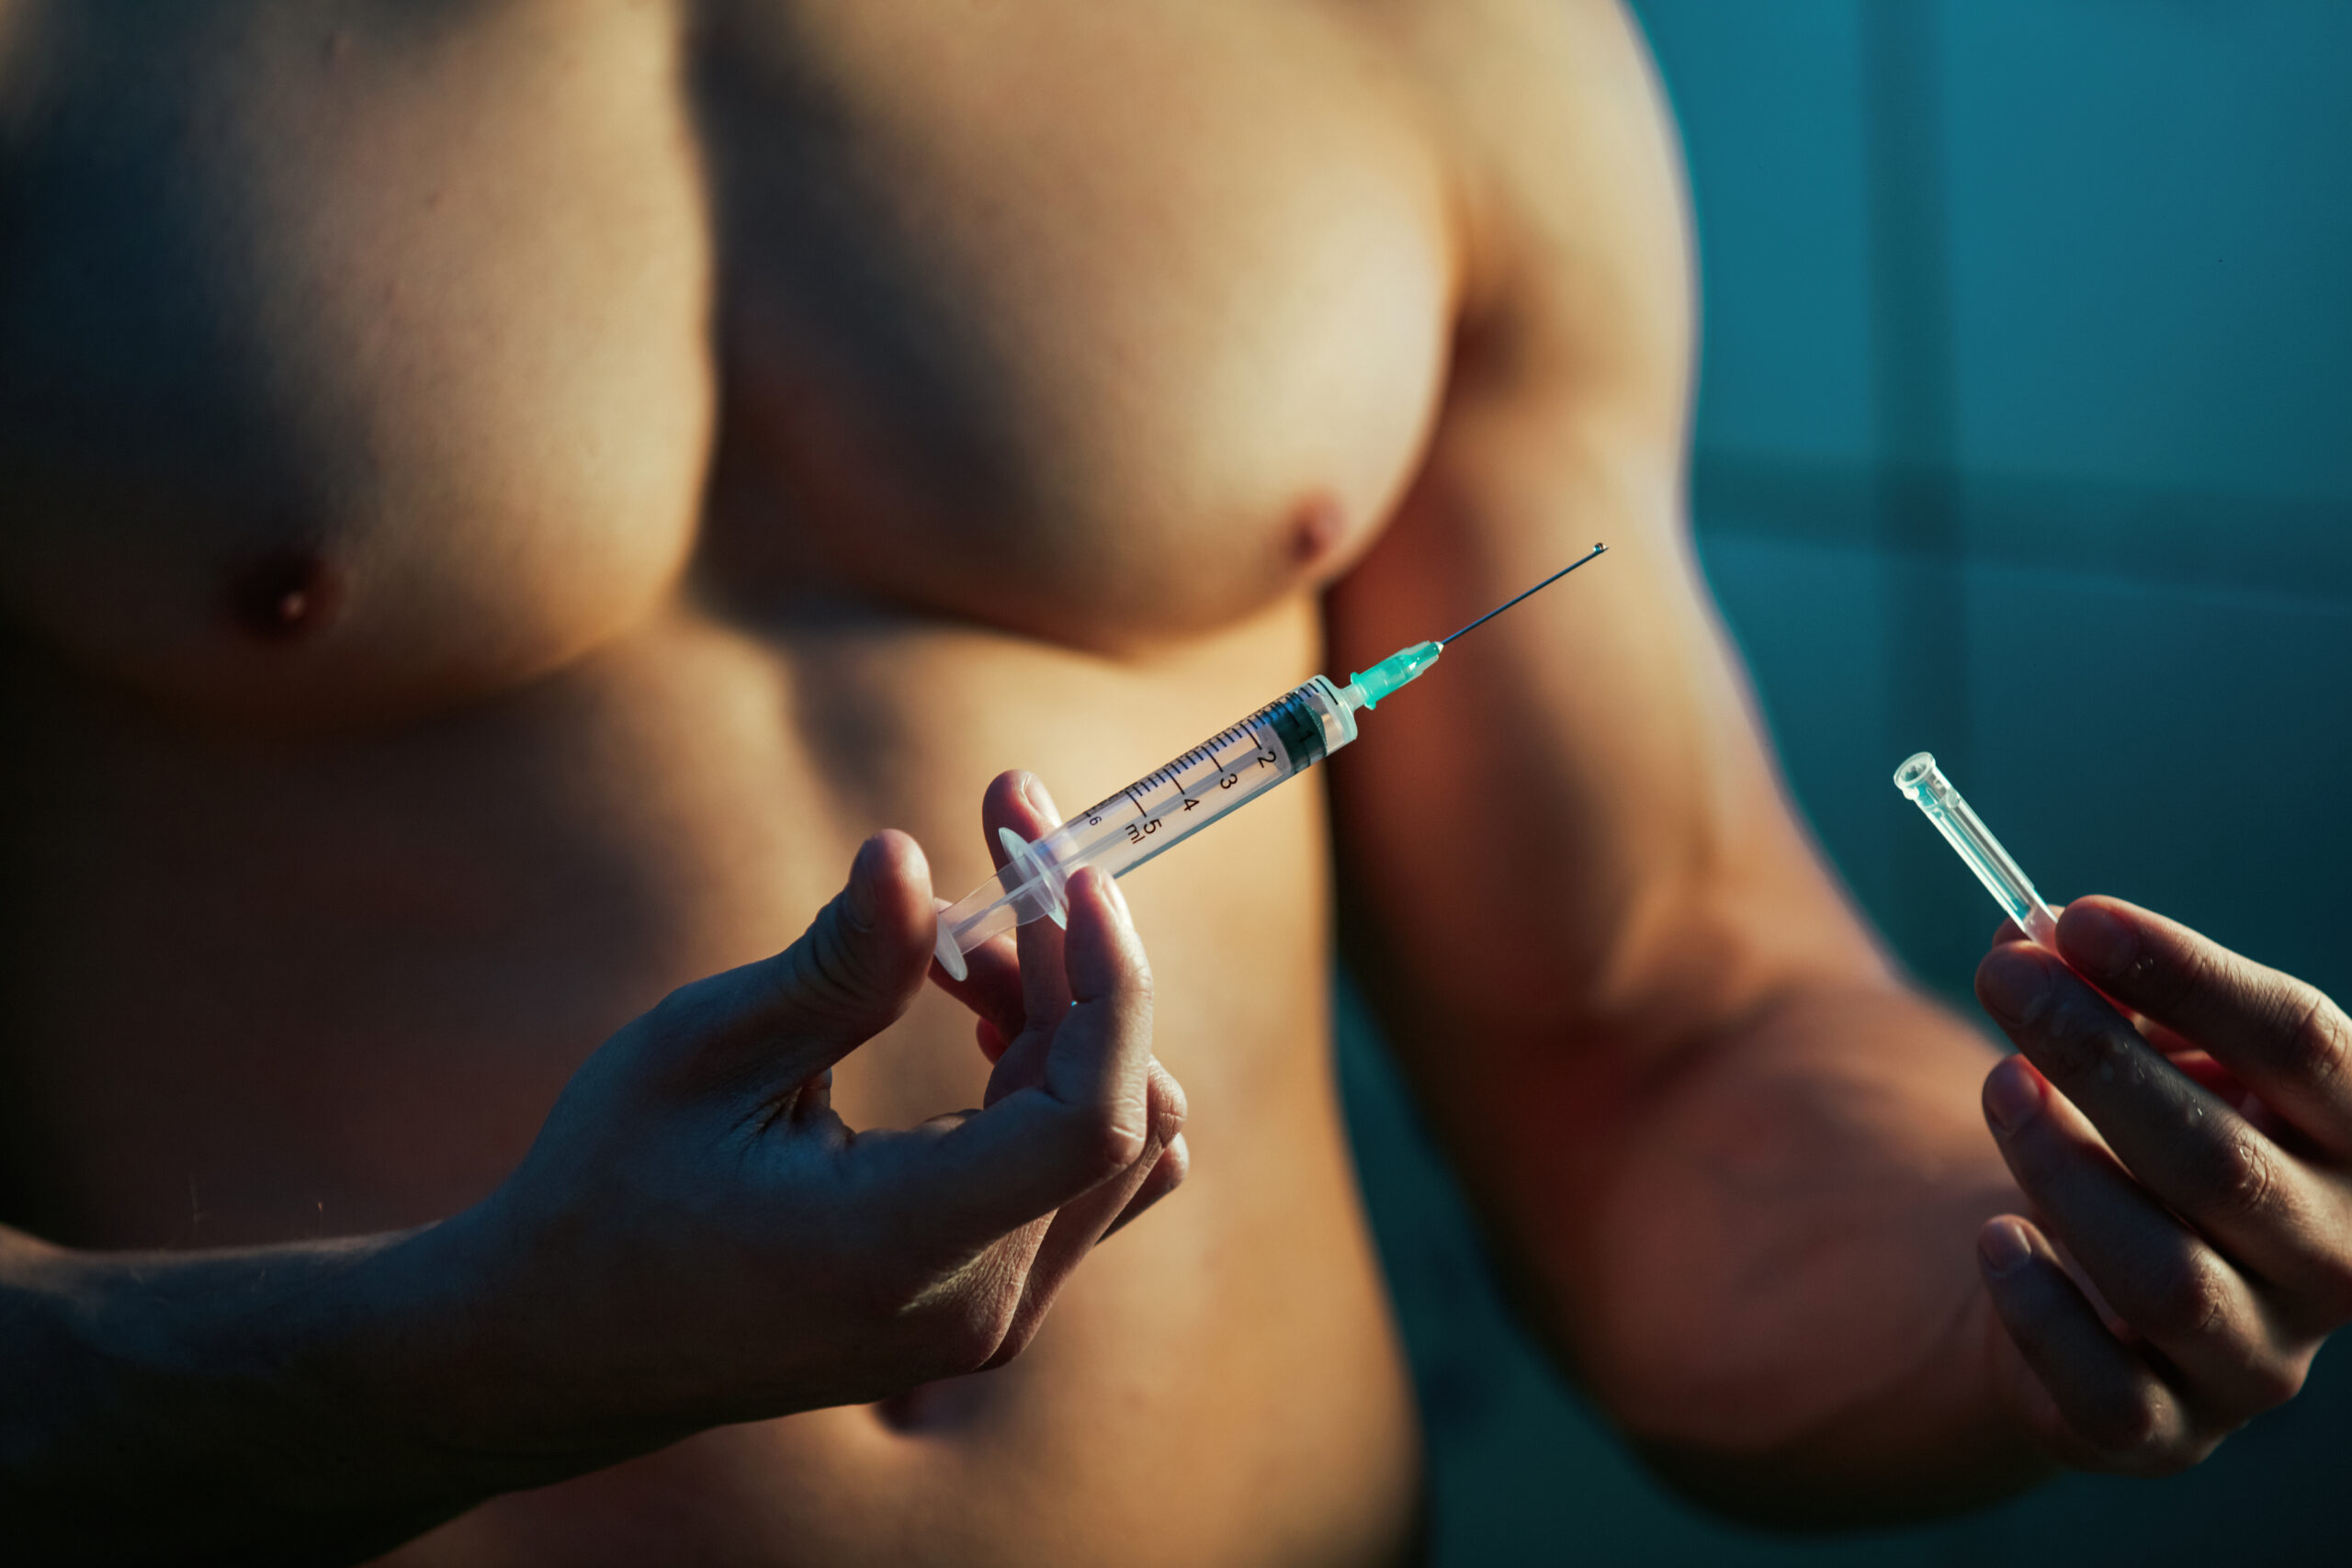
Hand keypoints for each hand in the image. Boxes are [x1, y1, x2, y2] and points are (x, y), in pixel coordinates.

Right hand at [422, 813, 1184, 1462]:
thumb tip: (907, 854)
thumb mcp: (699, 1055)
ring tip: (954, 944)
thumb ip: (831, 967)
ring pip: (1116, 1137)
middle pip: (1118, 1108)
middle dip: (1077, 963)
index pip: (1091, 1120)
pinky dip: (1052, 1076)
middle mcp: (975, 1304)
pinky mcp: (989, 1305)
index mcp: (899, 1244)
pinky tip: (976, 1013)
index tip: (1067, 870)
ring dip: (1067, 1016)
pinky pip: (1078, 1174)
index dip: (1110, 984)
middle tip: (996, 849)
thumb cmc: (611, 1190)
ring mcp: (992, 1320)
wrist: (568, 1345)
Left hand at [1972, 896, 2351, 1472]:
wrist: (2095, 1291)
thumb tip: (2031, 938)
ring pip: (2163, 1275)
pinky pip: (2109, 1388)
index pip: (2306, 1050)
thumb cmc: (2141, 1138)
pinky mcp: (2169, 1430)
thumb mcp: (2144, 1052)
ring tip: (1997, 1085)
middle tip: (2009, 979)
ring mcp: (2259, 1356)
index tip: (2080, 917)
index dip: (2191, 975)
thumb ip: (2101, 991)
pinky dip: (2039, 1307)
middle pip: (2221, 1161)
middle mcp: (2335, 1259)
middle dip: (2099, 1058)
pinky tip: (1996, 1236)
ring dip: (2061, 1169)